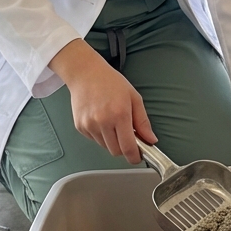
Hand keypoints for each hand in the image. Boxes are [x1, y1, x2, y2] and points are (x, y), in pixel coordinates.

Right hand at [49, 39, 157, 162]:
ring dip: (112, 141)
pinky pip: (94, 140)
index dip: (135, 157)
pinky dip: (101, 135)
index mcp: (119, 114)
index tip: (138, 157)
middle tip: (128, 135)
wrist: (86, 73)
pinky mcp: (80, 127)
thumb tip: (151, 140)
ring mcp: (89, 125)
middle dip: (124, 148)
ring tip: (113, 122)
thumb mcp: (134, 98)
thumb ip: (143, 122)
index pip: (128, 147)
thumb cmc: (110, 82)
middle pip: (116, 151)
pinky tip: (102, 119)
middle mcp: (103, 122)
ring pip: (105, 147)